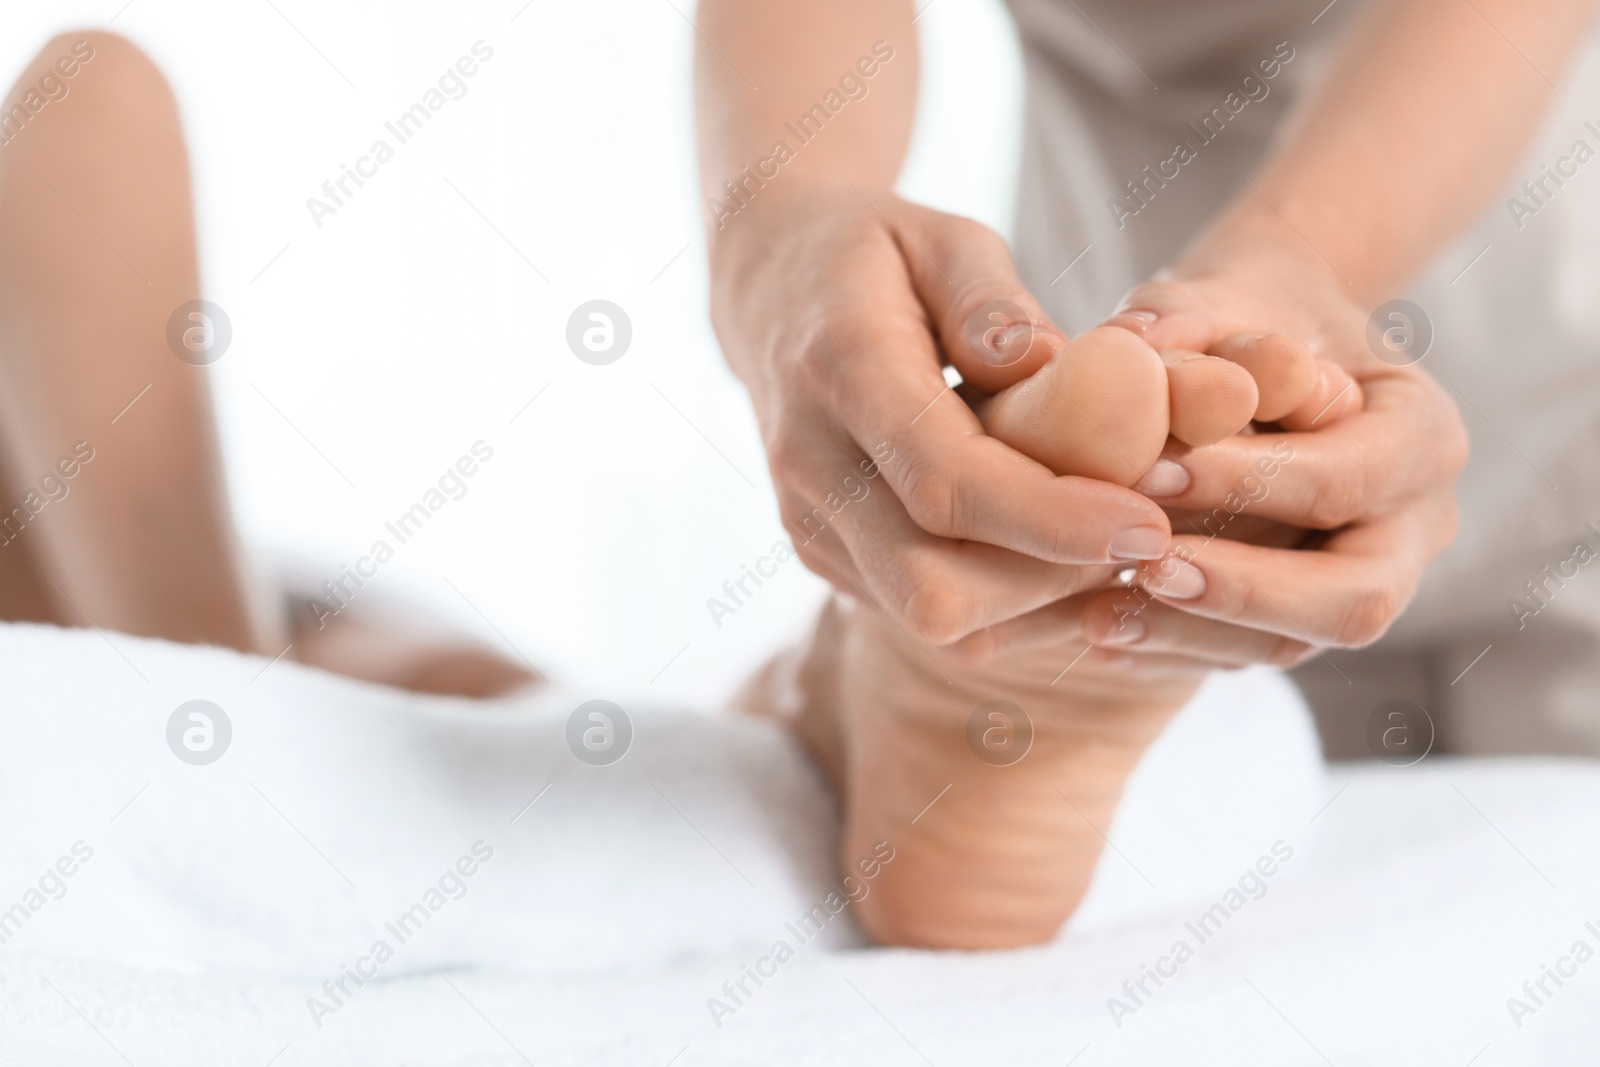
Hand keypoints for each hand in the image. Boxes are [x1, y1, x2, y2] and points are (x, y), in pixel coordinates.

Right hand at [706, 184, 1174, 646]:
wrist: (771, 293)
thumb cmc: (877, 256)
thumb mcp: (940, 235)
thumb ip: (991, 298)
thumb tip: (1050, 363)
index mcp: (841, 370)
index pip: (944, 481)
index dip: (1050, 517)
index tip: (1148, 523)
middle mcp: (812, 468)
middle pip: (933, 588)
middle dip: (1051, 581)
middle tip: (1146, 536)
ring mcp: (812, 527)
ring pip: (938, 622)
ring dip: (1040, 601)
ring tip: (1113, 540)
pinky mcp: (831, 562)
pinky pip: (932, 623)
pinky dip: (1013, 605)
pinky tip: (1065, 555)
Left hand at [1048, 238, 1466, 673]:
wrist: (1262, 350)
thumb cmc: (1247, 314)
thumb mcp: (1226, 294)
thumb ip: (1185, 316)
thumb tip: (1130, 342)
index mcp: (1422, 432)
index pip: (1350, 479)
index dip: (1253, 483)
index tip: (1152, 472)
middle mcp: (1414, 523)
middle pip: (1354, 596)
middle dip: (1243, 589)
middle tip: (1145, 567)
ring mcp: (1366, 580)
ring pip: (1297, 644)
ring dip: (1193, 635)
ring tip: (1097, 616)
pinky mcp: (1301, 618)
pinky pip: (1246, 655)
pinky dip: (1170, 647)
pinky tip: (1096, 628)